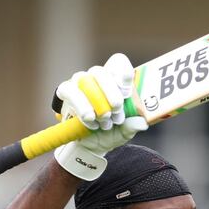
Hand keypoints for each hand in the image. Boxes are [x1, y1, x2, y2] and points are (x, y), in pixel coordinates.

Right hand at [53, 54, 147, 180]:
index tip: (127, 92)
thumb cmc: (111, 132)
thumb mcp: (125, 131)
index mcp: (115, 80)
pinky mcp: (66, 91)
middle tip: (116, 109)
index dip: (122, 73)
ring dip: (95, 101)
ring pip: (84, 80)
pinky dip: (82, 109)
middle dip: (110, 91)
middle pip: (100, 72)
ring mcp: (80, 82)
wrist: (92, 145)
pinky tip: (92, 123)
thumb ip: (133, 125)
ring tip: (104, 121)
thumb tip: (142, 123)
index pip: (118, 63)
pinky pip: (71, 93)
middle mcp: (97, 77)